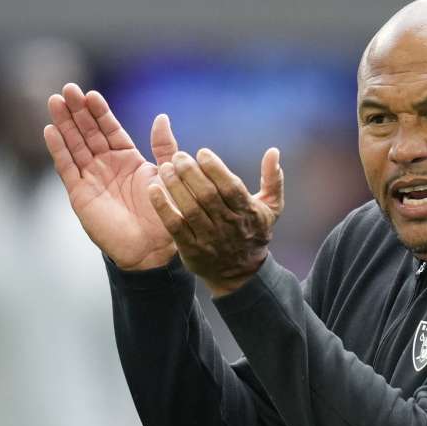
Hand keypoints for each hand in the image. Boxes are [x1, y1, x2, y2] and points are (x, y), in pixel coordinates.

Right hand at [43, 82, 178, 270]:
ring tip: (55, 101)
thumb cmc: (164, 212)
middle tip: (68, 89)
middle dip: (78, 111)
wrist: (153, 247)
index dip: (99, 112)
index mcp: (128, 159)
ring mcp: (92, 178)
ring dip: (64, 124)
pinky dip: (58, 150)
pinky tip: (50, 131)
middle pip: (88, 133)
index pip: (109, 129)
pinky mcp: (80, 194)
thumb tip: (161, 117)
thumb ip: (163, 146)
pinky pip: (67, 168)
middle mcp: (107, 166)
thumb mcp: (166, 173)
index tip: (91, 94)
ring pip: (74, 145)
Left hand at [149, 146, 284, 296]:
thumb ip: (273, 179)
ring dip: (176, 186)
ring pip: (191, 208)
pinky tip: (153, 190)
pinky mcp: (192, 249)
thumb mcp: (271, 208)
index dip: (215, 168)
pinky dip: (163, 208)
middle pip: (208, 195)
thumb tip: (273, 151)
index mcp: (248, 212)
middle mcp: (229, 225)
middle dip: (191, 172)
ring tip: (165, 168)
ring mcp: (210, 239)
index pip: (230, 187)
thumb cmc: (254, 232)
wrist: (242, 274)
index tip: (202, 153)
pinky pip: (175, 226)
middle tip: (179, 157)